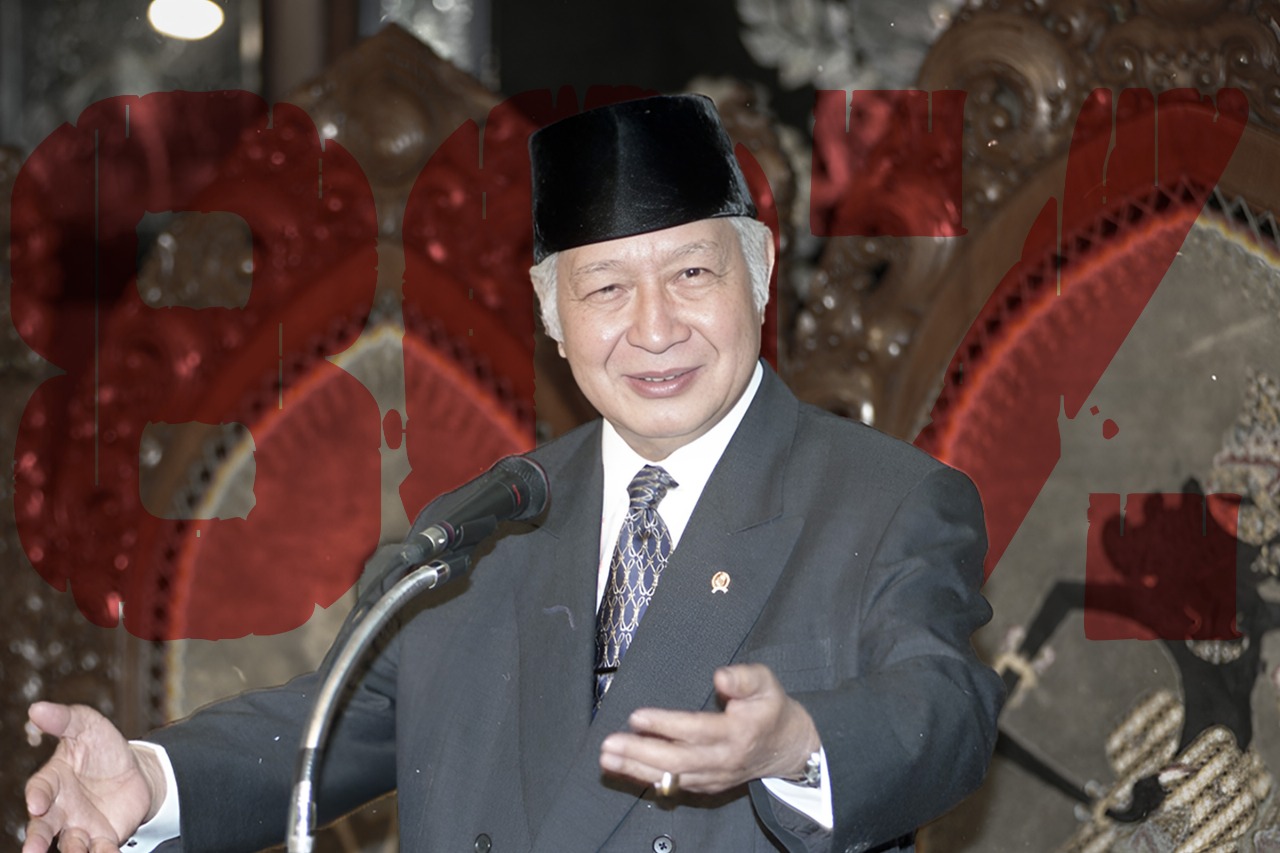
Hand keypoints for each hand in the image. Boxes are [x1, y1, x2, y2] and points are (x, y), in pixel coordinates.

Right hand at [23, 702, 163, 852]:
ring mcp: (79, 826)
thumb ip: (64, 719)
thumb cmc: (102, 747)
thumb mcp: (88, 726)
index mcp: (52, 781)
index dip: (37, 796)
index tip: (37, 803)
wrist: (134, 771)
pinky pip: (100, 851)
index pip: (40, 790)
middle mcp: (59, 809)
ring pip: (70, 845)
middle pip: (43, 828)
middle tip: (32, 850)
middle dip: (37, 839)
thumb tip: (36, 708)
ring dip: (73, 852)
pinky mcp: (102, 838)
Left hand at [598, 664, 820, 794]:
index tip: (636, 717)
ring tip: (608, 758)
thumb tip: (719, 676)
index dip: (665, 725)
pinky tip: (625, 769)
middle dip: (639, 754)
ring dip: (636, 769)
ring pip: (672, 778)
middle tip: (609, 744)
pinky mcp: (707, 786)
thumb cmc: (770, 708)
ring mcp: (715, 777)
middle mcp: (724, 760)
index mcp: (738, 732)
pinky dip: (648, 778)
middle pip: (677, 761)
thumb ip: (743, 677)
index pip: (695, 730)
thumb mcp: (765, 682)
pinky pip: (674, 786)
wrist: (787, 747)